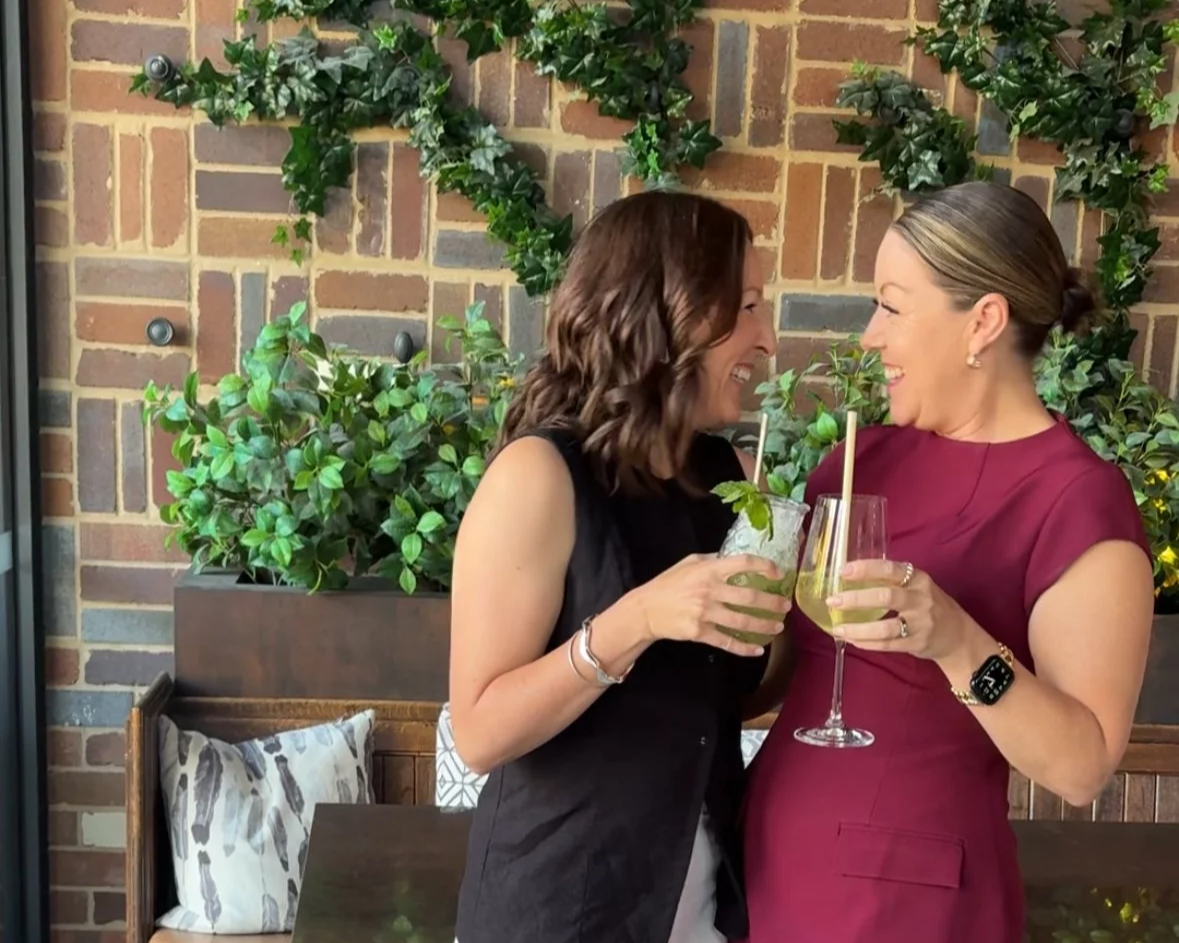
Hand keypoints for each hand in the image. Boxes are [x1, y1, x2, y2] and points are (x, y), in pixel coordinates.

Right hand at [629, 553, 790, 657]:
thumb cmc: (668, 584)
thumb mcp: (688, 563)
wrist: (646, 609)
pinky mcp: (700, 633)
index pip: (743, 564)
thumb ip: (712, 560)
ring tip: (777, 627)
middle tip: (785, 607)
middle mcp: (709, 590)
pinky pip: (727, 642)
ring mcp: (705, 613)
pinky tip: (758, 650)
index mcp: (709, 570)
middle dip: (772, 603)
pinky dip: (744, 648)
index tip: (778, 573)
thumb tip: (734, 561)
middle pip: (749, 597)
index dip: (764, 566)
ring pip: (742, 622)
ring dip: (764, 625)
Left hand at [824, 559, 970, 661]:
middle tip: (833, 601)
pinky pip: (888, 644)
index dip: (866, 569)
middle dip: (856, 599)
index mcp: (918, 579)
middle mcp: (921, 599)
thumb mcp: (917, 586)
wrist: (958, 635)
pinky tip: (852, 640)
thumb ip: (891, 581)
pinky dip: (868, 643)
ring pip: (885, 627)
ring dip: (858, 629)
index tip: (843, 571)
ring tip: (838, 628)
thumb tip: (849, 578)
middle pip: (886, 597)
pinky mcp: (918, 643)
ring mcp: (921, 623)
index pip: (890, 569)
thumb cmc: (930, 605)